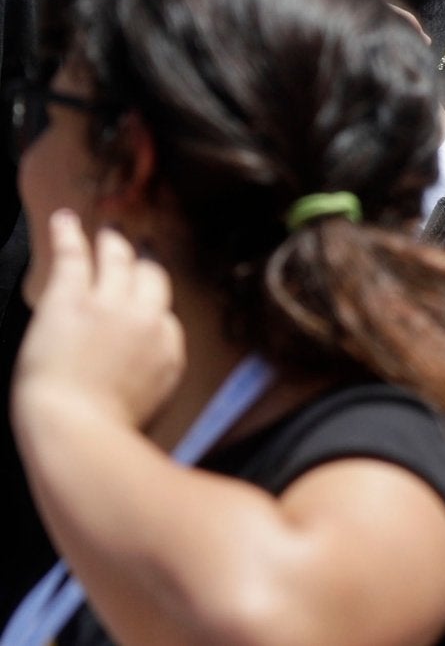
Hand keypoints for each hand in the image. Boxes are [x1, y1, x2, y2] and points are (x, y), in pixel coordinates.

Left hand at [13, 213, 184, 435]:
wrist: (79, 432)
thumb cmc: (109, 437)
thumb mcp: (150, 413)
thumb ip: (151, 386)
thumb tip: (143, 385)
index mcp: (167, 352)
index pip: (165, 321)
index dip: (152, 311)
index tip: (145, 307)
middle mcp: (146, 320)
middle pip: (152, 281)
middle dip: (147, 263)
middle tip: (144, 248)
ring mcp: (111, 305)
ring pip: (118, 262)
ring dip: (114, 243)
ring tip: (111, 231)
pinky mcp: (72, 298)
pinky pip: (75, 256)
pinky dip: (69, 234)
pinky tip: (65, 219)